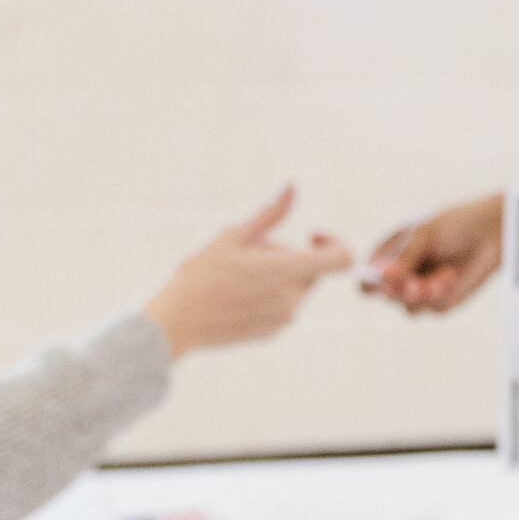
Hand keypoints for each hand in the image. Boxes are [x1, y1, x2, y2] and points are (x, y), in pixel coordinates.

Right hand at [145, 187, 351, 354]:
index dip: (333, 242)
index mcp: (287, 273)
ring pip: (295, 287)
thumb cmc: (201, 276)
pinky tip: (234, 295)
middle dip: (288, 255)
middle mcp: (292, 300)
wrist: (177, 323)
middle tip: (247, 254)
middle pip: (311, 269)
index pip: (342, 259)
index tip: (310, 235)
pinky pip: (282, 305)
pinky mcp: (272, 332)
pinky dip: (268, 294)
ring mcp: (283, 320)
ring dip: (276, 275)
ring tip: (236, 275)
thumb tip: (293, 187)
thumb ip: (271, 214)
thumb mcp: (234, 236)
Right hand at [359, 193, 505, 314]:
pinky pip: (433, 308)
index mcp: (388, 258)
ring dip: (422, 295)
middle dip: (400, 291)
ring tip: (439, 278)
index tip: (385, 278)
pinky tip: (450, 276)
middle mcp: (401, 278)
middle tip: (413, 284)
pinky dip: (441, 294)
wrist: (488, 232)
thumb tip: (384, 275)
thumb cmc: (453, 226)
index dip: (371, 283)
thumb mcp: (424, 235)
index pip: (367, 280)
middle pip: (387, 297)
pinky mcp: (440, 302)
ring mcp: (420, 292)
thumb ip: (405, 256)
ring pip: (409, 308)